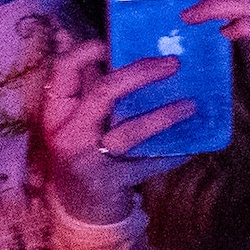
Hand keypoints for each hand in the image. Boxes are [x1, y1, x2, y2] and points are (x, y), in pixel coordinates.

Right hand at [40, 39, 219, 227]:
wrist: (80, 208)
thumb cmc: (84, 150)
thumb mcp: (78, 119)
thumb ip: (91, 86)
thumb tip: (116, 44)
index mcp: (56, 112)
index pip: (60, 72)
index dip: (84, 52)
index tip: (112, 41)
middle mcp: (66, 134)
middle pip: (102, 93)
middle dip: (140, 74)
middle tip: (173, 63)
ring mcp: (87, 159)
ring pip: (128, 131)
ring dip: (164, 116)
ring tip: (191, 105)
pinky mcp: (110, 182)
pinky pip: (148, 164)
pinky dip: (172, 155)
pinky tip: (192, 147)